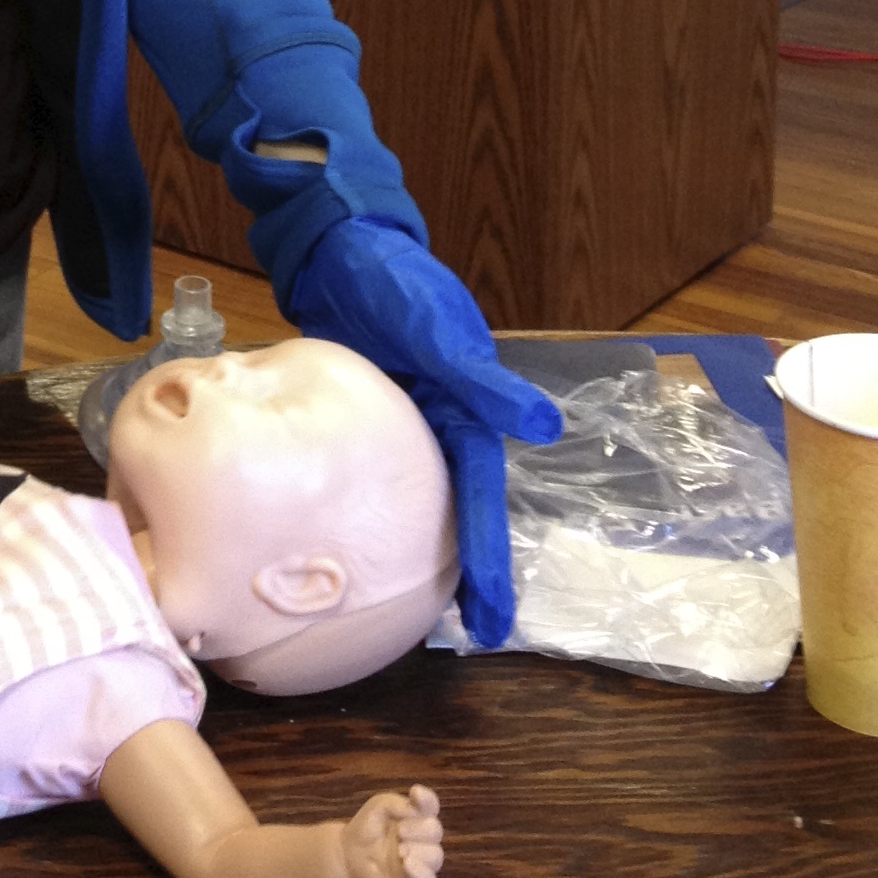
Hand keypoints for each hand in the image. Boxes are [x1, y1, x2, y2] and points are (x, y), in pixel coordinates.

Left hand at [281, 217, 559, 650]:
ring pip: (414, 496)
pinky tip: (342, 540)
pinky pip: (368, 473)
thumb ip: (478, 378)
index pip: (483, 500)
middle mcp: (441, 423)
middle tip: (460, 635)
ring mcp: (400, 422)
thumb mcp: (433, 328)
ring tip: (400, 607)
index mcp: (469, 410)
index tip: (493, 624)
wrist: (336, 242)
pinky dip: (365, 508)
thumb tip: (541, 427)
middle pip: (454, 509)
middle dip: (461, 571)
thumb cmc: (391, 281)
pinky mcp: (359, 415)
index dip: (489, 562)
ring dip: (414, 546)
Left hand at [342, 785, 442, 877]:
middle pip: (435, 831)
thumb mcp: (377, 807)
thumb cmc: (366, 829)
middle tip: (399, 831)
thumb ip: (395, 803)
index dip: (427, 799)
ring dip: (419, 850)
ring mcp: (419, 862)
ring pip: (436, 855)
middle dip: (418, 829)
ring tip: (399, 851)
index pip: (431, 806)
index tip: (415, 794)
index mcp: (415, 817)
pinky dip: (421, 873)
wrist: (348, 857)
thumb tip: (414, 810)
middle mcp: (422, 839)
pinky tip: (406, 864)